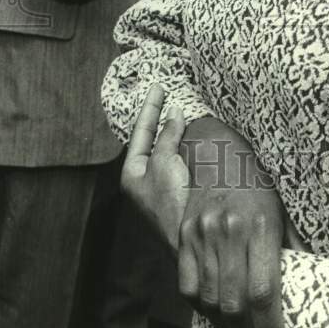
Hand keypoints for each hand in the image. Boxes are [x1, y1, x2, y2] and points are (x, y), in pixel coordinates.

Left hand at [120, 84, 189, 253]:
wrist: (189, 240)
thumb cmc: (169, 203)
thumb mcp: (164, 163)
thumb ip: (167, 137)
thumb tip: (174, 113)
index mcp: (132, 172)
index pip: (140, 132)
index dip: (150, 108)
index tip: (158, 87)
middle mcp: (144, 178)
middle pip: (151, 139)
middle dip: (160, 117)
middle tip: (167, 94)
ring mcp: (162, 184)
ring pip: (167, 149)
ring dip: (176, 130)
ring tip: (182, 109)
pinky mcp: (180, 190)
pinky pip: (181, 159)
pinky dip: (186, 144)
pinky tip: (195, 134)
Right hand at [177, 117, 287, 327]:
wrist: (220, 153)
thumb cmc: (258, 185)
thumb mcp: (282, 213)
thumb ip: (293, 250)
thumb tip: (311, 285)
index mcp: (260, 226)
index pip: (262, 293)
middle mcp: (229, 230)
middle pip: (234, 303)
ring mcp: (202, 233)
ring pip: (210, 298)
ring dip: (226, 323)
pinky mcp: (183, 234)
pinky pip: (187, 285)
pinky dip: (201, 305)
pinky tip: (215, 308)